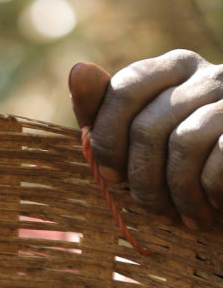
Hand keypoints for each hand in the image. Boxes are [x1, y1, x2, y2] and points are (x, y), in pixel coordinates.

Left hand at [68, 50, 222, 227]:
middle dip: (143, 181)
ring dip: (177, 193)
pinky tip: (213, 207)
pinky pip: (219, 156)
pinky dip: (208, 192)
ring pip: (184, 142)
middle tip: (154, 212)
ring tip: (184, 217)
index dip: (108, 141)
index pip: (124, 89)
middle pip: (148, 126)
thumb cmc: (187, 170)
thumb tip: (78, 69)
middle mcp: (209, 74)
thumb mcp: (138, 144)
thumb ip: (104, 112)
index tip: (111, 178)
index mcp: (174, 70)